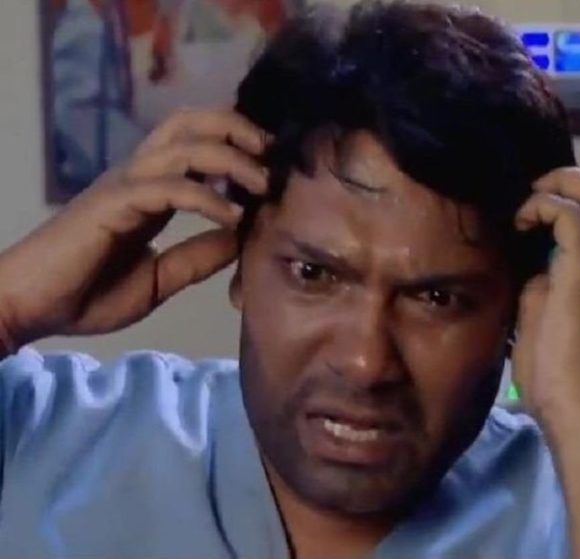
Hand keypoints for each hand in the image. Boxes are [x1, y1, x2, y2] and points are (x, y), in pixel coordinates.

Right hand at [0, 109, 267, 349]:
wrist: (31, 309)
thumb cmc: (86, 295)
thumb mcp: (160, 278)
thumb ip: (197, 257)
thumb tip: (240, 239)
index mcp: (150, 191)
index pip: (195, 144)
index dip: (235, 144)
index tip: (271, 164)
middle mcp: (138, 177)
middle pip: (189, 123)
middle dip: (236, 127)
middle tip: (273, 151)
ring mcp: (123, 186)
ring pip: (183, 146)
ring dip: (231, 158)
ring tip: (263, 183)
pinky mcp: (112, 204)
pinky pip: (168, 188)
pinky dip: (206, 197)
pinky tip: (232, 216)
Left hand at [511, 167, 579, 427]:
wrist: (578, 410)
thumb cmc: (556, 378)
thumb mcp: (540, 324)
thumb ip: (539, 293)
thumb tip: (529, 274)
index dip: (565, 202)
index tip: (527, 212)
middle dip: (571, 180)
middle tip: (535, 192)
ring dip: (561, 186)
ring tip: (528, 204)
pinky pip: (570, 218)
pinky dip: (544, 206)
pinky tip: (521, 222)